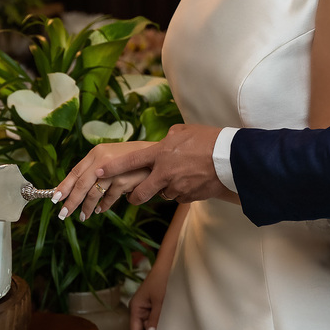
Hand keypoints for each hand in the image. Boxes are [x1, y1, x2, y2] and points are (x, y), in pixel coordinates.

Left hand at [53, 142, 154, 220]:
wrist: (154, 157)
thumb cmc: (130, 160)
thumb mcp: (110, 159)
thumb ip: (95, 169)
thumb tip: (76, 187)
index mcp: (96, 153)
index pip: (75, 171)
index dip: (64, 186)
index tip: (55, 198)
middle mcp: (102, 160)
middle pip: (81, 184)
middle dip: (72, 201)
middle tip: (63, 214)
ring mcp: (113, 170)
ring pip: (94, 193)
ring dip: (87, 207)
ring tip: (83, 216)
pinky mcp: (124, 180)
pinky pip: (110, 198)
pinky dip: (104, 205)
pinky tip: (100, 210)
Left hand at [96, 123, 228, 205]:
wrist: (231, 159)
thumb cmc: (208, 140)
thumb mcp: (183, 131)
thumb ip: (167, 139)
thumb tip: (161, 144)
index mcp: (160, 154)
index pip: (129, 162)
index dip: (112, 168)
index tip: (98, 172)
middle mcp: (164, 173)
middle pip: (139, 193)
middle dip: (133, 197)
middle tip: (132, 195)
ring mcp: (176, 187)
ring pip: (161, 195)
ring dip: (164, 190)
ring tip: (178, 177)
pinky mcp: (188, 197)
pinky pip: (179, 198)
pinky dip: (181, 192)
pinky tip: (191, 182)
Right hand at [129, 261, 168, 329]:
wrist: (170, 263)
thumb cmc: (163, 278)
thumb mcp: (160, 302)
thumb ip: (154, 320)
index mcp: (135, 307)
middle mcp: (139, 308)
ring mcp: (147, 307)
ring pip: (150, 325)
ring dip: (158, 329)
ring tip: (170, 329)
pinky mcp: (155, 304)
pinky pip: (155, 318)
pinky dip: (162, 322)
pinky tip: (171, 321)